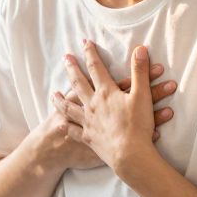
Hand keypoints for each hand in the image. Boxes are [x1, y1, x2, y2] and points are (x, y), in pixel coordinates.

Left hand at [39, 60, 176, 170]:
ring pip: (70, 107)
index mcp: (105, 92)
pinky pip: (73, 130)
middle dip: (72, 69)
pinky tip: (60, 123)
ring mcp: (88, 121)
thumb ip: (140, 71)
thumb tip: (140, 49)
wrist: (130, 154)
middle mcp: (92, 104)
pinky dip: (66, 126)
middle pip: (79, 83)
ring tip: (54, 94)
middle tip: (65, 58)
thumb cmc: (138, 125)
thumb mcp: (142, 94)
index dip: (91, 53)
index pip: (96, 67)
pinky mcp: (88, 137)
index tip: (85, 42)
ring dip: (61, 99)